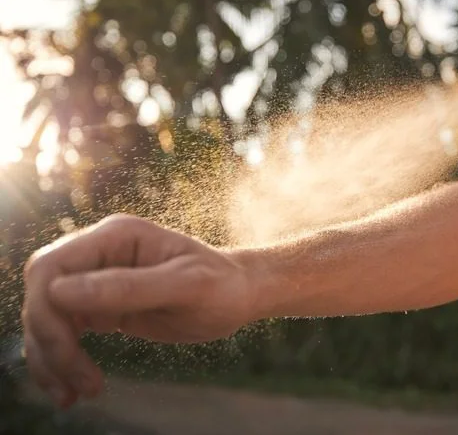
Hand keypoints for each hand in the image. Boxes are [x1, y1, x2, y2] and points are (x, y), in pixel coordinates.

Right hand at [22, 214, 253, 407]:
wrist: (239, 296)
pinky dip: (60, 361)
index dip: (47, 310)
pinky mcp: (100, 305)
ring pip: (47, 316)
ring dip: (50, 358)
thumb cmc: (221, 285)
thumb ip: (128, 287)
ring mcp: (96, 278)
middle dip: (49, 340)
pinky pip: (63, 331)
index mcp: (115, 236)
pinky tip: (71, 390)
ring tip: (73, 396)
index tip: (70, 350)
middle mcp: (99, 252)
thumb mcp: (186, 286)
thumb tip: (60, 293)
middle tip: (78, 383)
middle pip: (42, 293)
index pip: (51, 268)